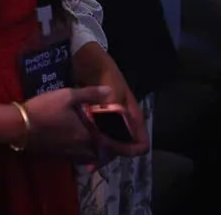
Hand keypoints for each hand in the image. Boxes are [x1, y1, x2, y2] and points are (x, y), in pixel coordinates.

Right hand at [21, 85, 110, 160]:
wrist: (16, 126)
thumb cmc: (44, 109)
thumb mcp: (68, 95)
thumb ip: (90, 94)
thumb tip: (110, 91)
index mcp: (85, 135)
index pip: (108, 144)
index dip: (118, 144)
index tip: (126, 143)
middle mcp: (78, 149)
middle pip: (98, 153)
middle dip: (105, 147)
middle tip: (108, 137)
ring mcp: (65, 154)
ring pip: (85, 157)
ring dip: (92, 151)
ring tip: (94, 140)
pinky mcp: (54, 156)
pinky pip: (73, 158)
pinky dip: (80, 152)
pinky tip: (75, 142)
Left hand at [73, 44, 148, 159]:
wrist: (88, 58)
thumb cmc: (103, 72)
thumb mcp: (111, 91)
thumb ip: (113, 114)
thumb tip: (112, 136)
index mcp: (132, 113)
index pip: (140, 140)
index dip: (130, 150)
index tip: (113, 154)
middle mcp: (123, 119)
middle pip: (123, 145)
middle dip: (111, 154)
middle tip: (93, 162)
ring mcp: (110, 118)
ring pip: (110, 141)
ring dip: (100, 151)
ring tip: (85, 161)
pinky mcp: (98, 117)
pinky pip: (98, 134)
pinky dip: (91, 142)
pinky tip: (80, 148)